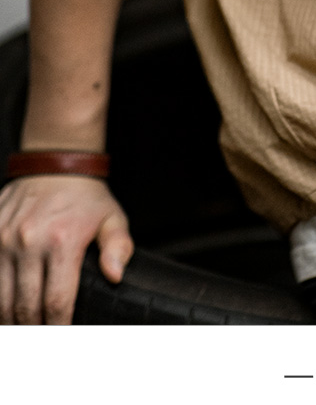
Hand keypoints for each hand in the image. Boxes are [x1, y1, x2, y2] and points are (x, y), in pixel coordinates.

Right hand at [0, 174, 133, 323]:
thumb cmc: (86, 196)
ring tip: (23, 325)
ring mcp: (5, 238)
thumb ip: (118, 247)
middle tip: (41, 337)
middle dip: (34, 329)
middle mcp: (30, 240)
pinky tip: (8, 304)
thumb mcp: (112, 218)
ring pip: (2, 297)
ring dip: (11, 318)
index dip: (59, 327)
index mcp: (63, 241)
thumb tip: (115, 275)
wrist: (56, 163)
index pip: (57, 301)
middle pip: (26, 306)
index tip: (61, 337)